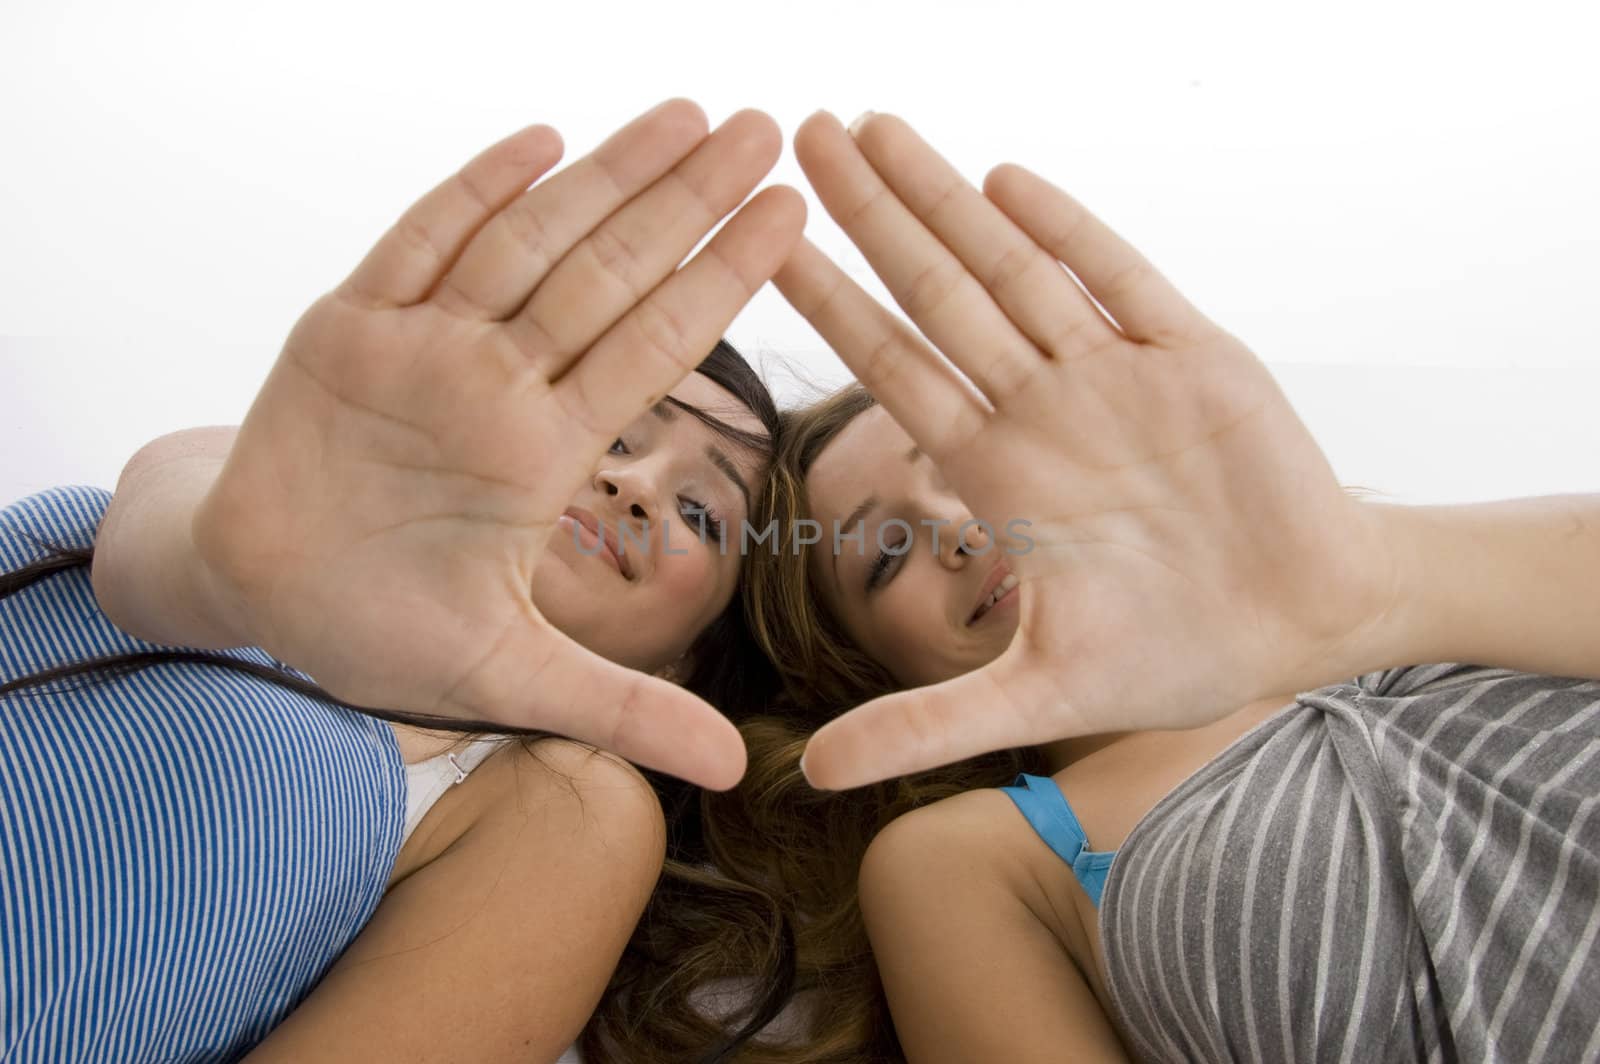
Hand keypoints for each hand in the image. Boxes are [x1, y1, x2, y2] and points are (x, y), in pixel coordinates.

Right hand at [193, 100, 803, 788]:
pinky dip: (470, 194)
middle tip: (771, 130)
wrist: (261, 598)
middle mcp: (498, 385)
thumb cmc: (383, 632)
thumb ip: (624, 710)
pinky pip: (413, 248)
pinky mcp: (343, 329)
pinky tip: (539, 141)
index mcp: (544, 451)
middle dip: (687, 203)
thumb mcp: (512, 681)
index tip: (794, 219)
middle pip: (609, 275)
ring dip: (604, 179)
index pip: (654, 349)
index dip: (722, 283)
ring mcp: (424, 349)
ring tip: (689, 116)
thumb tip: (736, 772)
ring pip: (529, 244)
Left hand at [775, 112, 1399, 788]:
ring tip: (874, 127)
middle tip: (797, 134)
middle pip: (934, 294)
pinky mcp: (1191, 354)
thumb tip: (809, 777)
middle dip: (870, 217)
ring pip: (1011, 270)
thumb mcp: (1038, 697)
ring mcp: (1111, 373)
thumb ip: (925, 726)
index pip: (891, 368)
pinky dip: (1065, 232)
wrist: (1307, 621)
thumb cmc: (1177, 654)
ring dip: (945, 200)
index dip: (828, 304)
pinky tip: (1004, 180)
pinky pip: (1118, 279)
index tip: (762, 243)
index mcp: (997, 471)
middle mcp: (1040, 407)